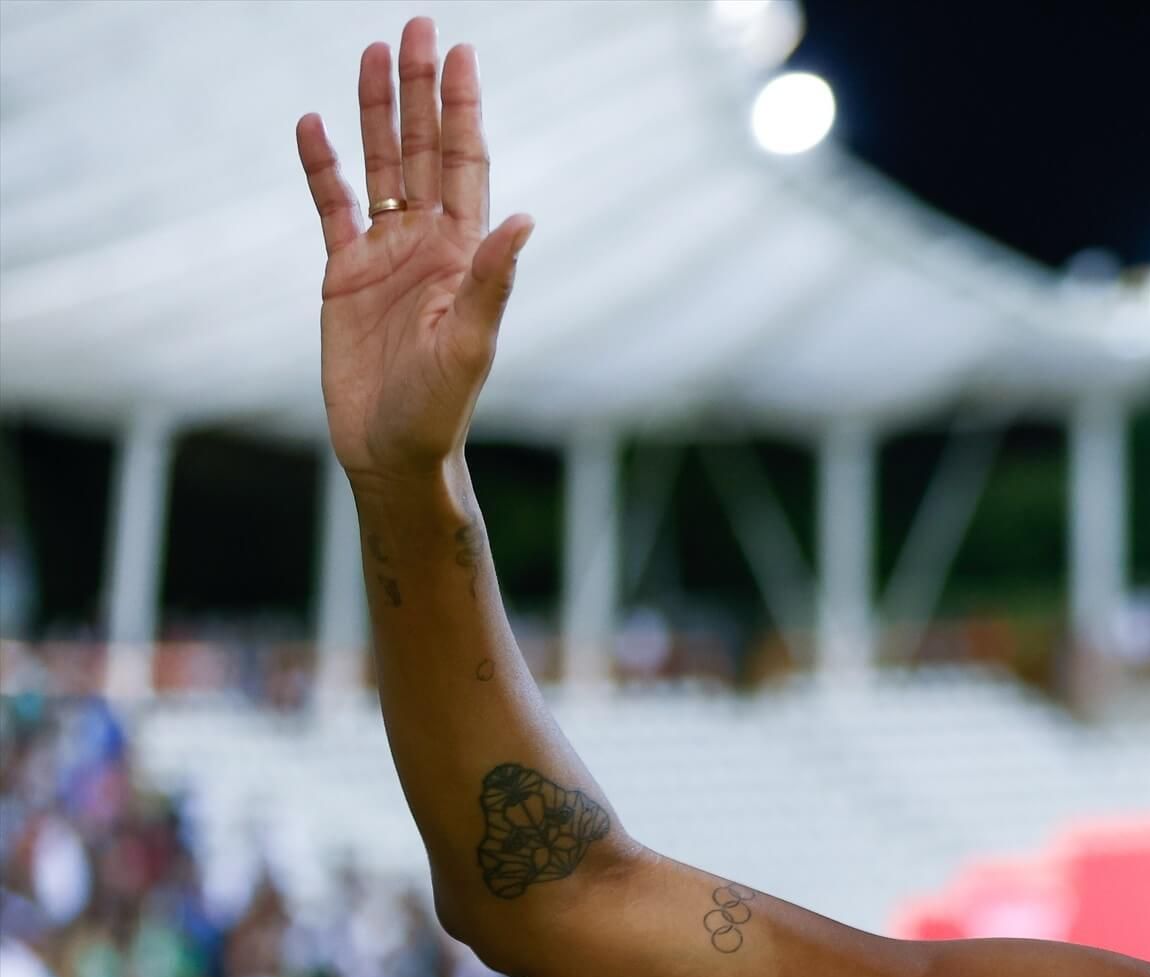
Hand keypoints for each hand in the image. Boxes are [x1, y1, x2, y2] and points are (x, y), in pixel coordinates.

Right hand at [295, 16, 532, 483]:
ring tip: (371, 54)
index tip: (460, 53)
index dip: (462, 109)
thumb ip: (493, 281)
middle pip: (423, 150)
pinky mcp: (343, 274)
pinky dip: (322, 167)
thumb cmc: (439, 408)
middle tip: (417, 28)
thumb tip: (525, 220)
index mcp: (463, 253)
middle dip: (420, 91)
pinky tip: (314, 124)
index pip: (464, 164)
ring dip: (375, 113)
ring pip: (380, 167)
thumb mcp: (470, 344)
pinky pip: (331, 207)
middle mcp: (427, 244)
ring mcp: (384, 255)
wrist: (391, 450)